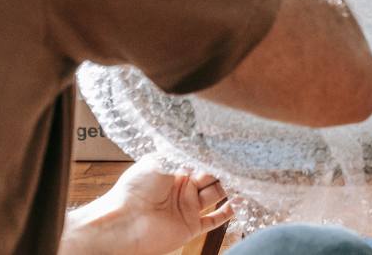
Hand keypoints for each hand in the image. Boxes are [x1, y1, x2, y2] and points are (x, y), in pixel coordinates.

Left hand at [60, 158, 233, 254]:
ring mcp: (187, 207)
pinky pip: (214, 220)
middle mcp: (182, 188)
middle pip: (212, 176)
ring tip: (246, 179)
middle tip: (244, 161)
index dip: (215, 156)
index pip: (201, 160)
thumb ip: (184, 154)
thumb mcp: (160, 161)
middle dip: (226, 169)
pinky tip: (239, 203)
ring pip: (216, 195)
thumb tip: (205, 145)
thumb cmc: (134, 189)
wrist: (124, 222)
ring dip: (231, 188)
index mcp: (174, 170)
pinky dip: (228, 212)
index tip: (232, 148)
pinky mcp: (190, 226)